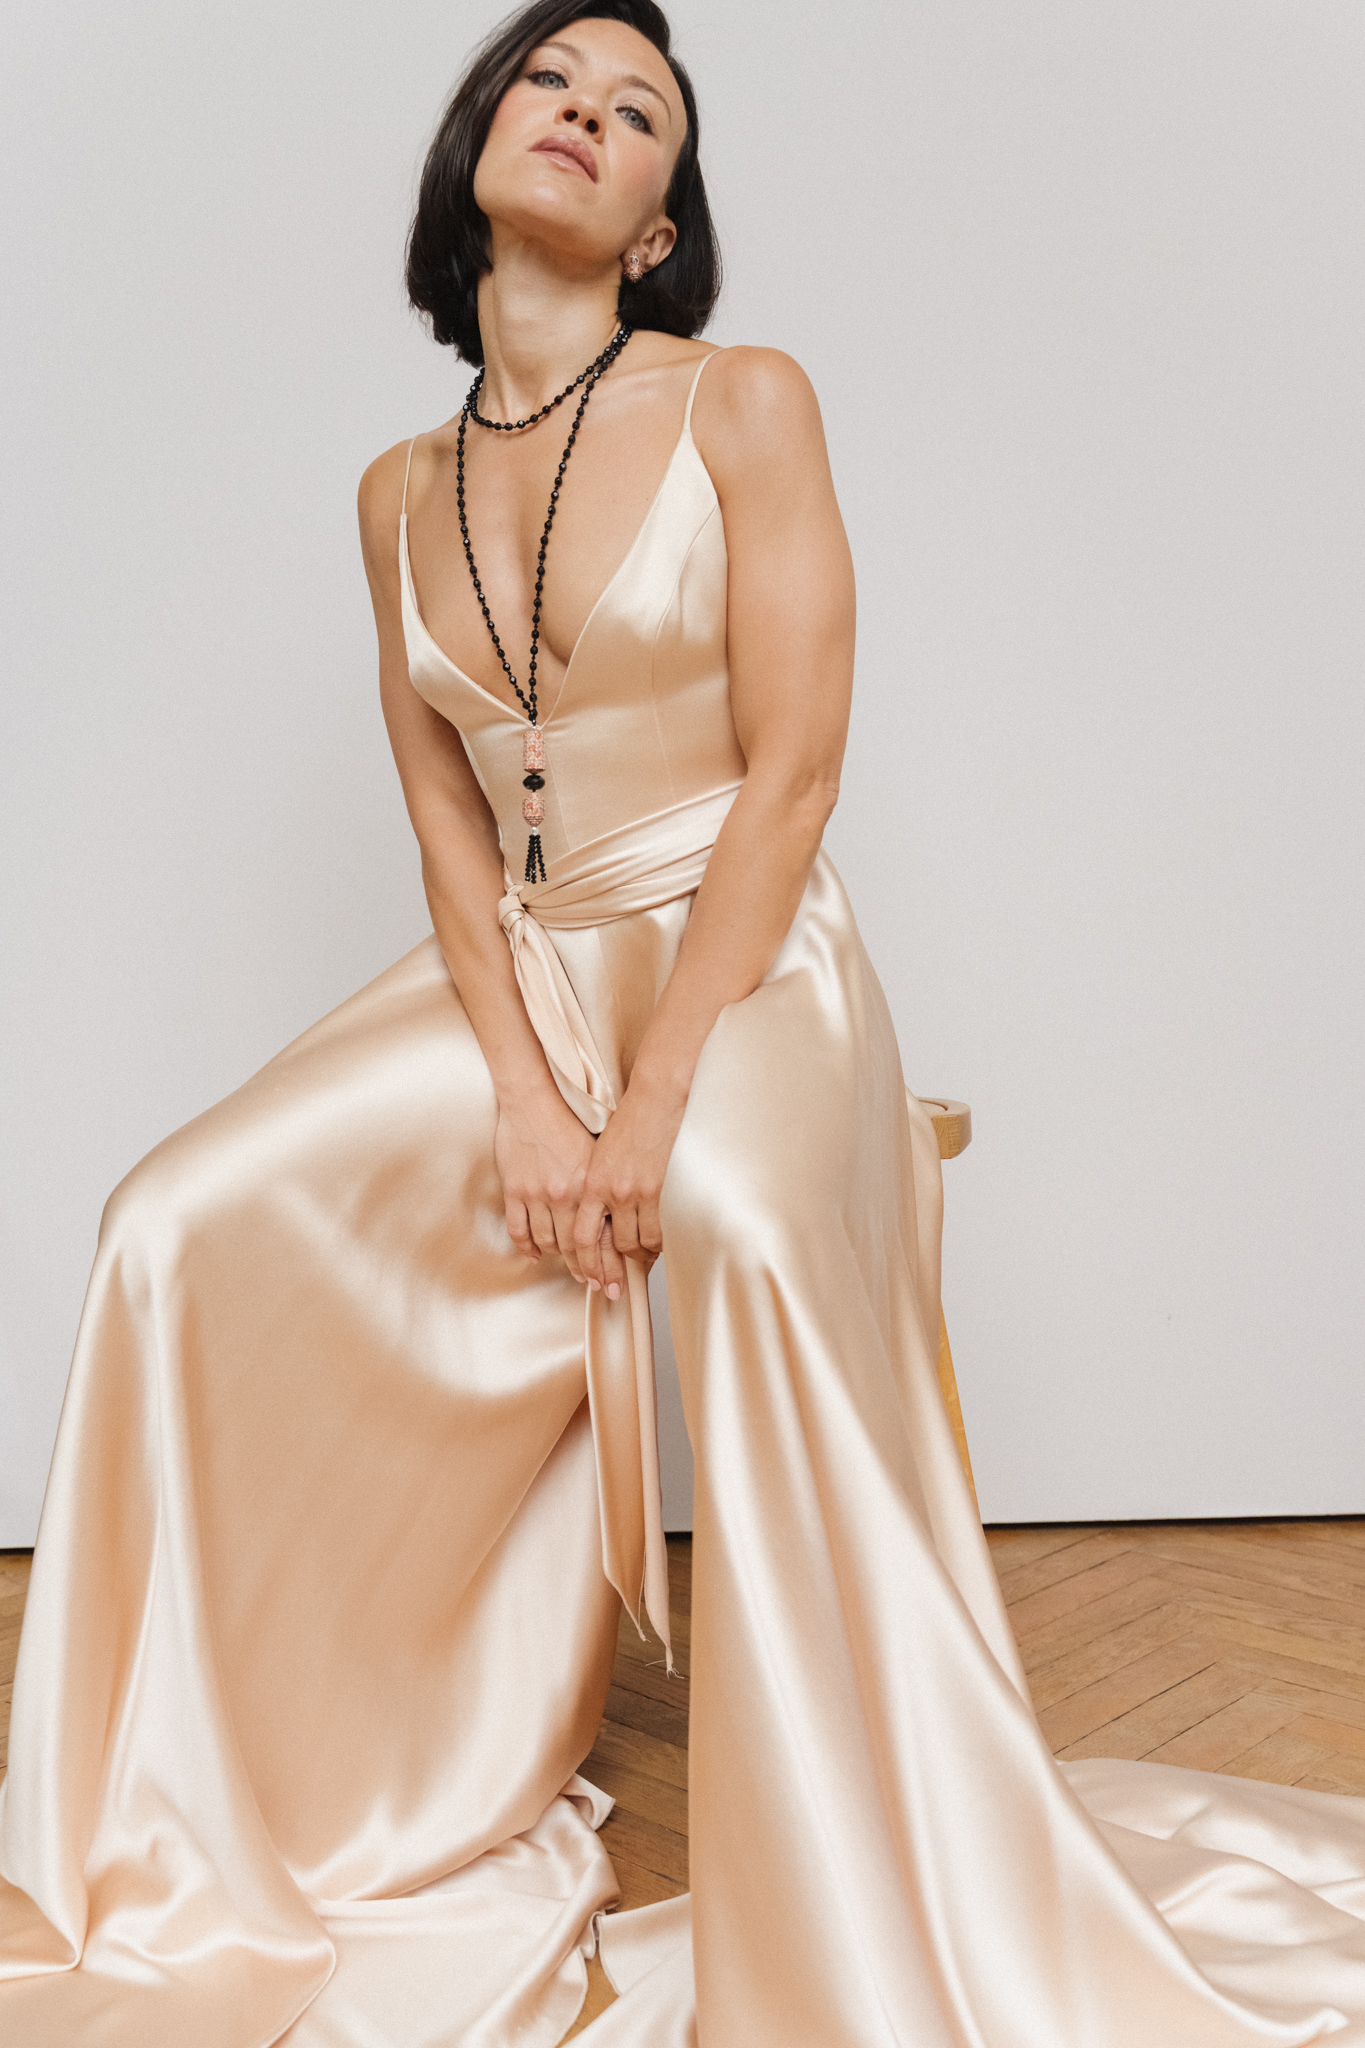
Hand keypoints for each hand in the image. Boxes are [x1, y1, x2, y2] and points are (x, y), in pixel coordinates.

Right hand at [494, 1090, 625, 1293]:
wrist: (533, 1100)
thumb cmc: (568, 1121)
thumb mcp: (596, 1153)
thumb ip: (603, 1185)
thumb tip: (617, 1215)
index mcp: (587, 1186)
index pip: (598, 1236)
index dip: (605, 1264)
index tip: (610, 1280)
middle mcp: (563, 1195)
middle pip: (573, 1246)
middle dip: (584, 1269)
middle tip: (592, 1285)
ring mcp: (536, 1194)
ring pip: (546, 1241)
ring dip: (556, 1257)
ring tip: (566, 1265)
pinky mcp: (514, 1190)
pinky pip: (519, 1229)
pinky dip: (527, 1246)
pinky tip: (536, 1254)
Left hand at [573, 1078, 687, 1294]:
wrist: (655, 1098)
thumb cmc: (628, 1121)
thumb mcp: (601, 1155)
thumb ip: (598, 1186)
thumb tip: (602, 1216)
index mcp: (591, 1182)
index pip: (581, 1236)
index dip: (586, 1262)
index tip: (591, 1277)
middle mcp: (610, 1191)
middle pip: (612, 1245)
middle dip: (616, 1267)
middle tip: (620, 1280)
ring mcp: (636, 1192)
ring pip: (637, 1242)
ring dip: (641, 1256)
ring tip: (643, 1261)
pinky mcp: (660, 1190)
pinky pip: (659, 1230)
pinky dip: (659, 1243)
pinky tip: (660, 1245)